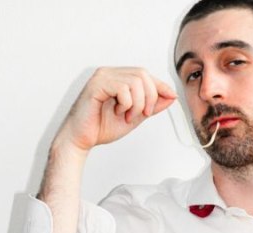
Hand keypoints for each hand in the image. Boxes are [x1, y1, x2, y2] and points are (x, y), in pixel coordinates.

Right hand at [53, 67, 176, 152]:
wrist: (81, 139)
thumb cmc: (102, 127)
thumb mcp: (135, 116)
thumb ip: (151, 106)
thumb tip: (171, 96)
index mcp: (118, 78)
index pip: (145, 75)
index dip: (160, 85)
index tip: (172, 97)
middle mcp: (110, 73)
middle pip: (143, 74)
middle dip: (150, 96)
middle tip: (144, 114)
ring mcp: (102, 77)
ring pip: (135, 81)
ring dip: (137, 103)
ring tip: (127, 116)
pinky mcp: (96, 85)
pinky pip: (122, 88)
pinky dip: (126, 103)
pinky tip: (118, 112)